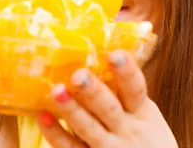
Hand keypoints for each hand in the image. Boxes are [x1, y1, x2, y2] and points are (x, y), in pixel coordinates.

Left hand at [37, 50, 177, 147]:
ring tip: (56, 91)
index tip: (115, 54)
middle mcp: (127, 130)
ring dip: (71, 110)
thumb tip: (105, 56)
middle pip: (109, 109)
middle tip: (78, 75)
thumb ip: (128, 95)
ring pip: (88, 128)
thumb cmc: (149, 143)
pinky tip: (43, 116)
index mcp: (144, 113)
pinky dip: (56, 134)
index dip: (127, 72)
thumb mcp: (148, 119)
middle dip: (93, 92)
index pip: (136, 90)